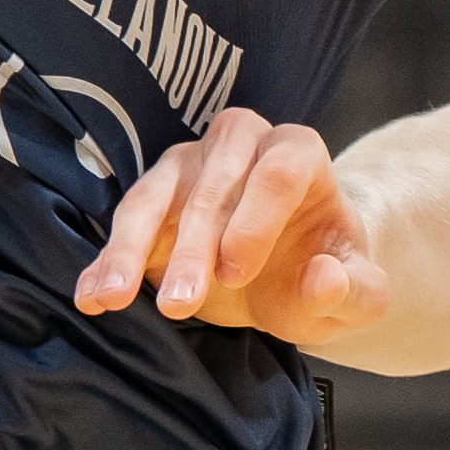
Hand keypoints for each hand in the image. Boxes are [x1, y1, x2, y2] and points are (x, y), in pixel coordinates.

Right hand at [73, 110, 391, 347]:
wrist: (292, 276)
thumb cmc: (326, 275)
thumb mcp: (358, 297)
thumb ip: (356, 291)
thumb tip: (322, 278)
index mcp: (298, 154)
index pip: (278, 172)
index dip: (255, 221)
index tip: (236, 274)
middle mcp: (242, 145)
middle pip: (212, 184)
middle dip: (192, 245)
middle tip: (181, 304)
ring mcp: (190, 166)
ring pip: (154, 195)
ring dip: (132, 248)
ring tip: (113, 298)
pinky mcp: (154, 198)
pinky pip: (124, 222)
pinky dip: (106, 261)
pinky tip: (91, 298)